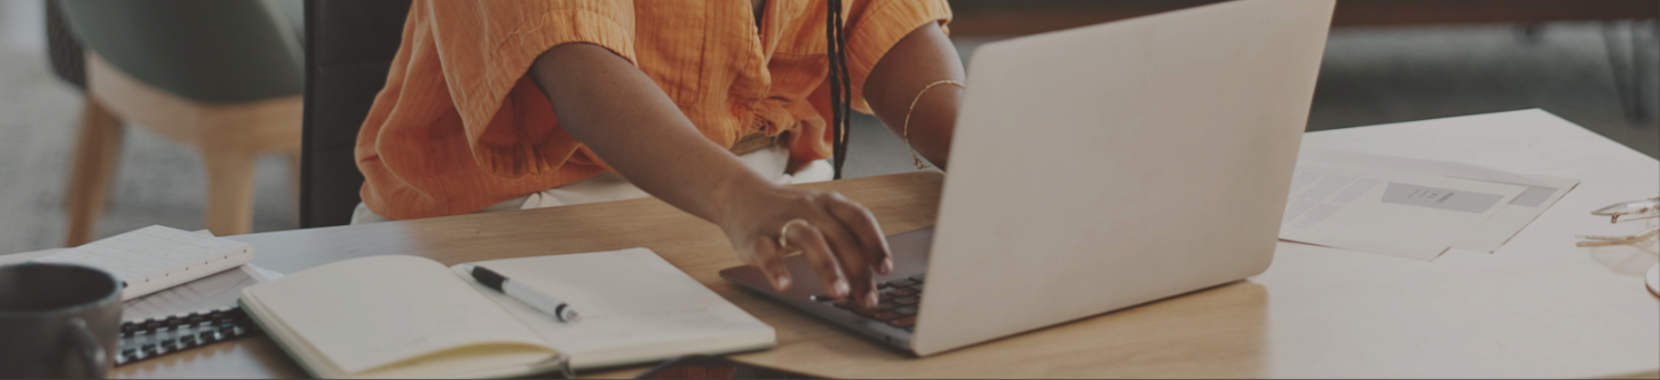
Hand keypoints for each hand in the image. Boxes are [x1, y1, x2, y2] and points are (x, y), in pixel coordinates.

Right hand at [719, 184, 892, 308]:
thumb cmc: (789, 211)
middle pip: (839, 235)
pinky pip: (768, 252)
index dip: (875, 243)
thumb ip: (845, 235)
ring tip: (839, 292)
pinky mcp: (757, 237)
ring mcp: (782, 221)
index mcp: (829, 202)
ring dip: (827, 266)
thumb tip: (873, 272)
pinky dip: (777, 269)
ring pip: (809, 239)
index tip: (885, 269)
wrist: (740, 195)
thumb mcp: (821, 213)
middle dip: (857, 269)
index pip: (860, 218)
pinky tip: (785, 285)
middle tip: (868, 297)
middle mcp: (809, 208)